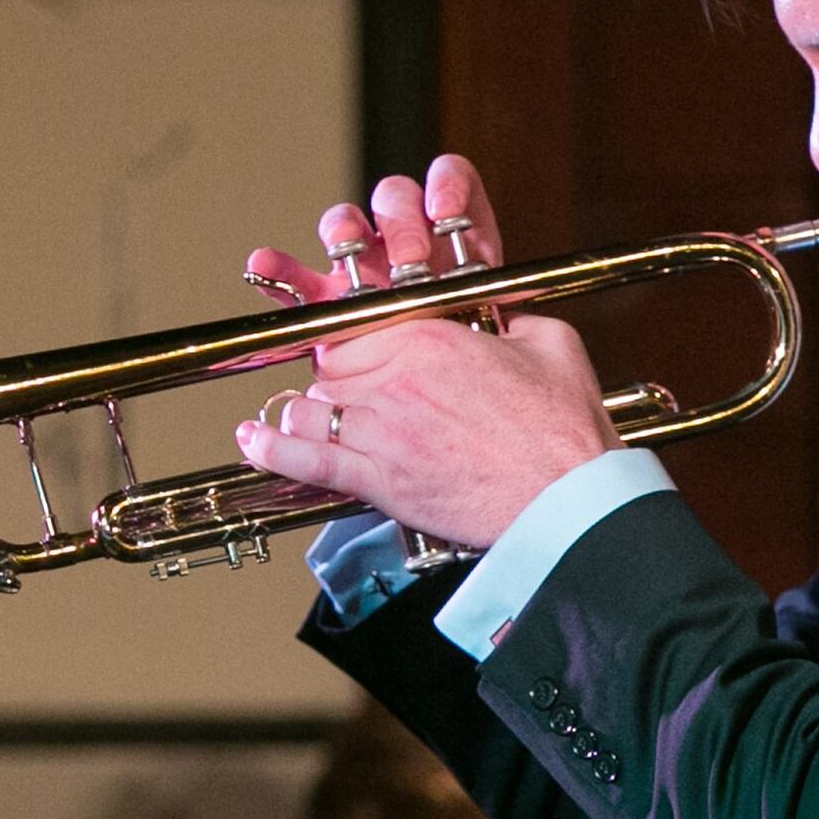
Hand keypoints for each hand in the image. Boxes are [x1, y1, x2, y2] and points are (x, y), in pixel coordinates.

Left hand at [231, 156, 618, 550]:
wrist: (564, 499)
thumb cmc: (561, 428)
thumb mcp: (545, 343)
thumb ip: (507, 321)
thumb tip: (497, 319)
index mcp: (429, 335)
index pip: (357, 320)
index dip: (353, 333)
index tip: (357, 343)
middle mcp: (394, 379)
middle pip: (329, 363)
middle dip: (334, 373)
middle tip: (349, 388)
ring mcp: (380, 431)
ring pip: (311, 405)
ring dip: (309, 409)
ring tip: (315, 416)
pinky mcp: (379, 481)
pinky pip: (307, 460)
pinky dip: (274, 449)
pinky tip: (253, 440)